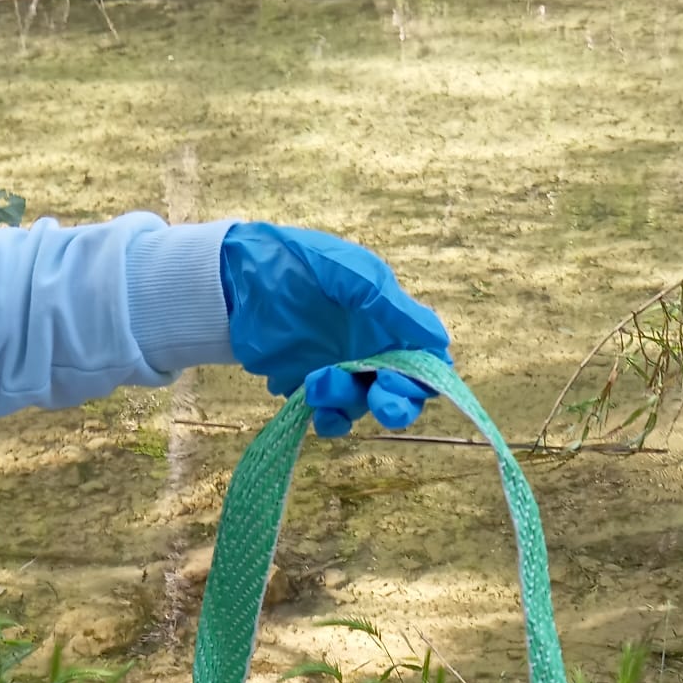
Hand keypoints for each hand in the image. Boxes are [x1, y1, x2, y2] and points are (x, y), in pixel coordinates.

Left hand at [220, 222, 450, 436]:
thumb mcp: (356, 277)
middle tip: (381, 400)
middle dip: (395, 403)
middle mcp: (371, 354)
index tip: (409, 379)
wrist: (242, 277)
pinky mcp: (308, 388)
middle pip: (400, 396)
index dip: (424, 380)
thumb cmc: (304, 264)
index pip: (424, 365)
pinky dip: (327, 418)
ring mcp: (341, 373)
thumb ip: (396, 311)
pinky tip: (314, 405)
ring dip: (346, 400)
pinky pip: (329, 416)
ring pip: (361, 406)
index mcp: (390, 326)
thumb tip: (441, 342)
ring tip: (318, 379)